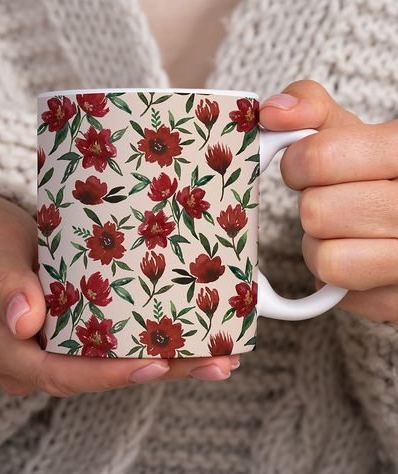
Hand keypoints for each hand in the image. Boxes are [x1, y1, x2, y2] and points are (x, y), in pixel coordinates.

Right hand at [0, 194, 238, 396]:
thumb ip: (5, 284)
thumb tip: (27, 322)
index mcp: (1, 345)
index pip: (57, 373)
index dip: (107, 374)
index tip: (154, 365)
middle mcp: (31, 356)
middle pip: (96, 375)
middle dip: (156, 371)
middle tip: (213, 362)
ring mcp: (55, 345)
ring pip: (111, 364)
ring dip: (167, 362)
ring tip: (219, 355)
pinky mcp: (74, 330)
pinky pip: (112, 344)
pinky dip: (151, 342)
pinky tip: (193, 338)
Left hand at [260, 80, 397, 322]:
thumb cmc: (372, 172)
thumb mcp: (350, 132)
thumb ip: (310, 110)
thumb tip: (271, 112)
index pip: (320, 158)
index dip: (297, 164)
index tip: (304, 166)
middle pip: (317, 212)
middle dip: (313, 206)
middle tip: (332, 201)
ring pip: (327, 260)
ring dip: (322, 246)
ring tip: (346, 233)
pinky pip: (340, 294)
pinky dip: (337, 278)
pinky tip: (360, 258)